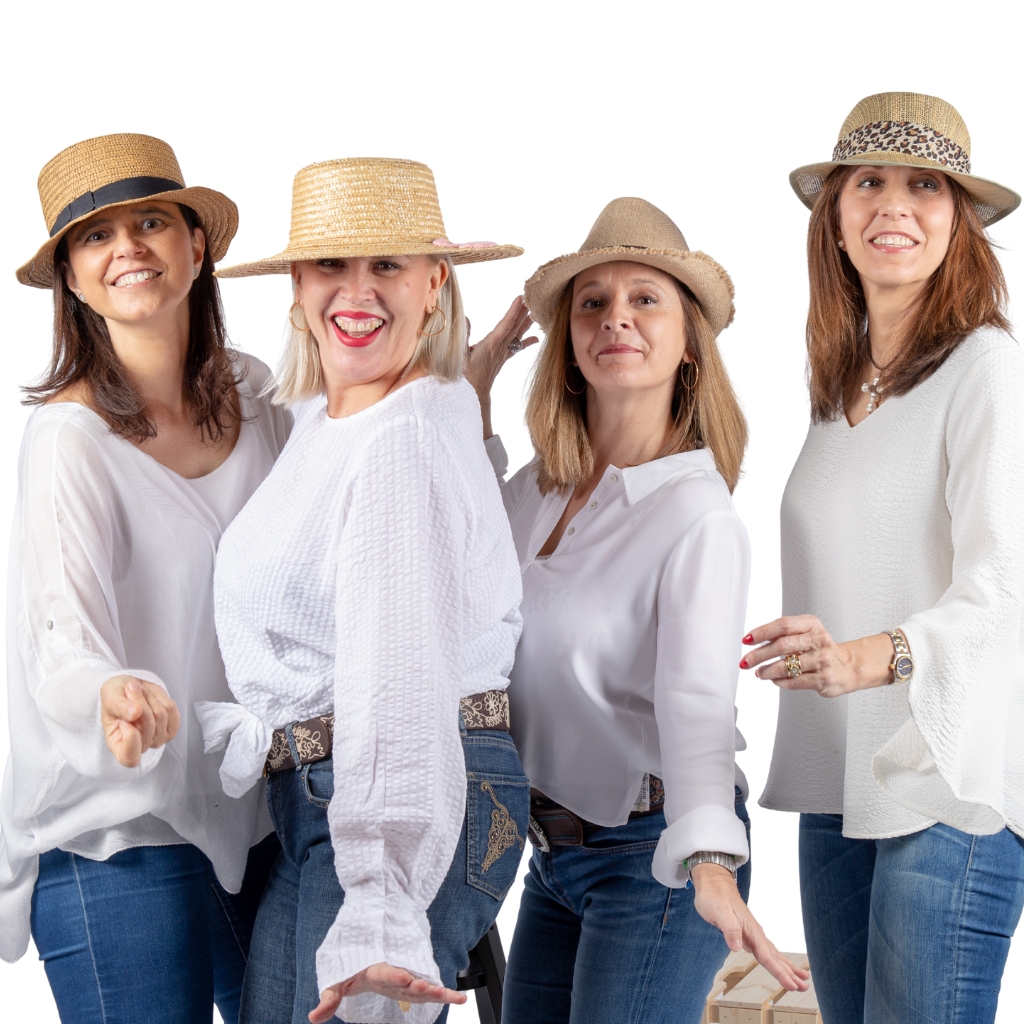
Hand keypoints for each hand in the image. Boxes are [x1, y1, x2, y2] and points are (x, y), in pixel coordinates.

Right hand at [100, 675, 180, 766]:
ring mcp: (158, 739)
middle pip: (148, 727)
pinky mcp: (171, 728)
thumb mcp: (110, 698)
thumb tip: (135, 713)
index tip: (125, 722)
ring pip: (161, 716)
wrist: (129, 687)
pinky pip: (172, 710)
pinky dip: (161, 698)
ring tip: (139, 692)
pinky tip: (151, 697)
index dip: (131, 741)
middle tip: (130, 690)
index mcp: (118, 746)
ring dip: (149, 698)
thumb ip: (120, 707)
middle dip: (139, 703)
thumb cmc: (116, 697)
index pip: (130, 758)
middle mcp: (140, 747)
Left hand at [309, 962, 465, 1021]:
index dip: (394, 974)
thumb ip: (328, 999)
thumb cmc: (352, 966)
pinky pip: (430, 989)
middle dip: (418, 984)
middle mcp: (394, 972)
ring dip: (436, 990)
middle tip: (429, 988)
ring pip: (423, 984)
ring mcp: (406, 978)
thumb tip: (313, 1018)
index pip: (385, 971)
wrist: (367, 944)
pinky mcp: (413, 984)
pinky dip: (445, 993)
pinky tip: (460, 999)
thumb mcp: (337, 981)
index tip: (404, 976)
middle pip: (409, 978)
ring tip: (451, 996)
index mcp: (375, 969)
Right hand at [463, 296, 538, 436]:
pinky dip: (526, 341)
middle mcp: (500, 347)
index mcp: (491, 345)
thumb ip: (464, 335)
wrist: (473, 394)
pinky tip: (536, 338)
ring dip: (526, 322)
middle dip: (523, 311)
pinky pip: (516, 347)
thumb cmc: (464, 376)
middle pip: (514, 326)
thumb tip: (465, 318)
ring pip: (517, 334)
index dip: (513, 311)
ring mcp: (502, 353)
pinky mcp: (502, 358)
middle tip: (533, 297)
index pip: (505, 324)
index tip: (521, 299)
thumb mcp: (460, 355)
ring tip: (536, 311)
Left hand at [690, 863, 808, 991]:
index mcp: (750, 930)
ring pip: (773, 954)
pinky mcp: (748, 933)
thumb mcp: (719, 912)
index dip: (780, 972)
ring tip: (802, 979)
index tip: (792, 984)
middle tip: (804, 987)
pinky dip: (776, 959)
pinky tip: (781, 964)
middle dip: (790, 973)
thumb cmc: (715, 896)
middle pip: (775, 957)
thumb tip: (738, 947)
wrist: (714, 882)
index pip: (767, 956)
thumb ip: (729, 928)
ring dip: (787, 967)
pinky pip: (766, 950)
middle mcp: (754, 933)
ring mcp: (753, 933)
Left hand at [739, 616, 894, 697]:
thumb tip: (754, 640)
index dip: (762, 632)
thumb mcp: (807, 632)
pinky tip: (774, 680)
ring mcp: (822, 660)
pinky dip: (780, 681)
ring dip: (767, 671)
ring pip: (786, 666)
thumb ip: (784, 633)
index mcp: (812, 625)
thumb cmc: (820, 648)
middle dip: (759, 655)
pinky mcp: (823, 679)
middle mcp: (819, 640)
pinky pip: (794, 681)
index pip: (783, 625)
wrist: (849, 666)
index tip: (747, 639)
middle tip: (746, 661)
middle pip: (782, 646)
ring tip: (759, 672)